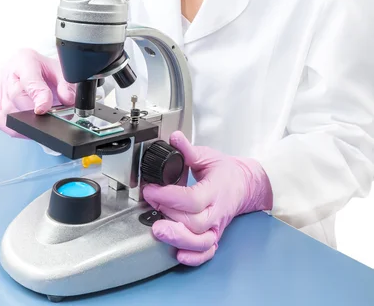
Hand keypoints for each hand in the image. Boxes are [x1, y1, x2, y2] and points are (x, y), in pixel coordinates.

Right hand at [0, 48, 75, 137]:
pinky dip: (15, 127)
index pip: (28, 79)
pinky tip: (29, 126)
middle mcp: (8, 72)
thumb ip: (66, 84)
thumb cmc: (45, 68)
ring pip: (7, 111)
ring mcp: (0, 88)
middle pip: (16, 97)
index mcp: (25, 59)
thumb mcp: (61, 70)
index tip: (44, 108)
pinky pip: (1, 120)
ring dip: (25, 121)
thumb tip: (68, 99)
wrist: (33, 67)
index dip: (37, 95)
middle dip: (33, 111)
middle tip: (50, 117)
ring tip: (41, 121)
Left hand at [143, 131, 272, 265]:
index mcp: (215, 189)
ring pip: (201, 241)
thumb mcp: (207, 156)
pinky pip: (207, 252)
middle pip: (195, 222)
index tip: (151, 190)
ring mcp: (217, 226)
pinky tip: (178, 255)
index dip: (170, 197)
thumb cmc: (225, 172)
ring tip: (159, 231)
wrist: (245, 185)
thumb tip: (174, 138)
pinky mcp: (215, 236)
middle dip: (170, 216)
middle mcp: (217, 211)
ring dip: (178, 239)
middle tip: (151, 204)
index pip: (193, 198)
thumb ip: (188, 150)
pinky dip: (194, 258)